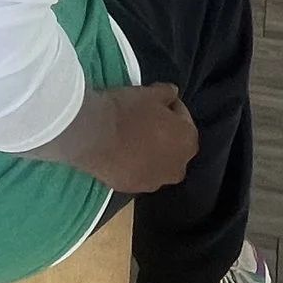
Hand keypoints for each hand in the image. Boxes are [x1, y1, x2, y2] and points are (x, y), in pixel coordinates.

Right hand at [84, 82, 199, 196]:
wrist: (94, 135)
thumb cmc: (127, 111)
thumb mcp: (150, 92)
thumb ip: (167, 94)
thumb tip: (172, 93)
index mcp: (188, 141)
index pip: (182, 118)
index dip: (168, 108)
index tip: (155, 102)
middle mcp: (177, 167)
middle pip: (172, 146)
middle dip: (163, 134)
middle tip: (143, 121)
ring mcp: (154, 182)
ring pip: (155, 163)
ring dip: (148, 152)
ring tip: (129, 138)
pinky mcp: (131, 189)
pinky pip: (136, 173)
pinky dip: (131, 164)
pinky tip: (118, 152)